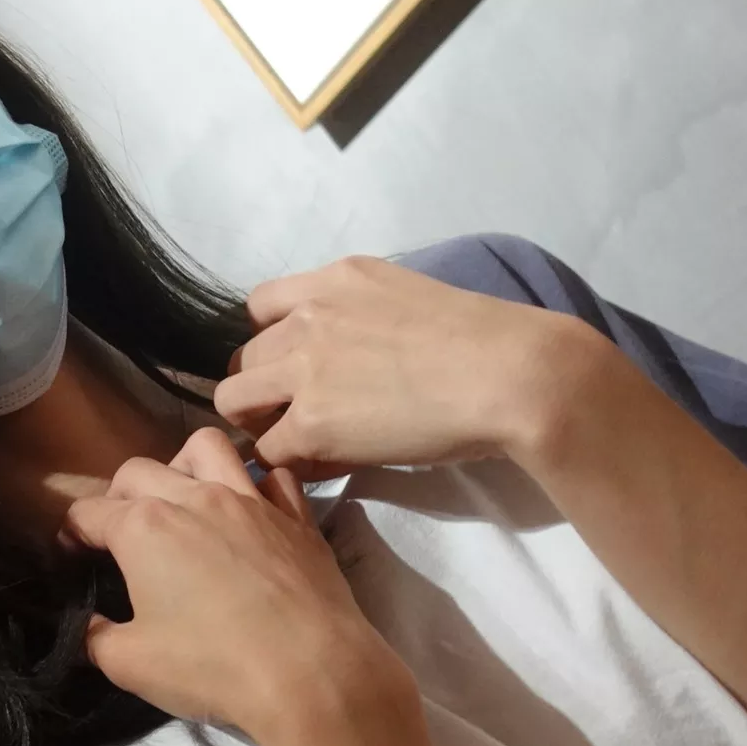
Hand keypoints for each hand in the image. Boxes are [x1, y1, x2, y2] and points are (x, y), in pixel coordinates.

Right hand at [63, 428, 410, 745]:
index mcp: (143, 527)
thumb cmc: (212, 667)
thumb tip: (86, 628)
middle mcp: (194, 498)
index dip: (72, 534)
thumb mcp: (130, 665)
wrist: (311, 673)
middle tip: (121, 532)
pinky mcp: (297, 517)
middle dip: (118, 495)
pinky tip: (251, 512)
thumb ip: (95, 640)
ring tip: (184, 498)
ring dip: (183, 464)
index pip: (88, 513)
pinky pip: (274, 477)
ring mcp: (251, 500)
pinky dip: (257, 484)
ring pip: (208, 446)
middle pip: (138, 471)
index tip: (73, 555)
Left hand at [211, 256, 622, 473]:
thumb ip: (363, 317)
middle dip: (262, 389)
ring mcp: (305, 368)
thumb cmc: (485, 342)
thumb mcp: (409, 298)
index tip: (294, 369)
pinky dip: (287, 462)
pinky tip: (320, 466)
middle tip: (292, 417)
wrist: (510, 374)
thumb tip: (347, 365)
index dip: (271, 343)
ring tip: (295, 444)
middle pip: (243, 358)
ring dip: (260, 425)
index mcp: (337, 279)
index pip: (261, 304)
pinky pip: (268, 450)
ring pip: (236, 401)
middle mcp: (309, 316)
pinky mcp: (311, 422)